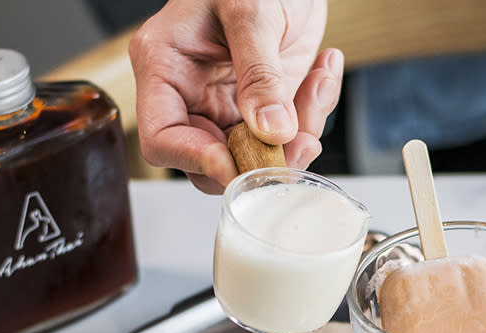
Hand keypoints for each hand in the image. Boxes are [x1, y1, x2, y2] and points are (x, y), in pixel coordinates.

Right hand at [129, 0, 339, 193]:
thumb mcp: (252, 11)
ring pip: (257, 158)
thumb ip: (260, 73)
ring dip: (298, 137)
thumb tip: (269, 132)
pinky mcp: (264, 107)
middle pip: (212, 163)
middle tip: (300, 139)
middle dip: (261, 160)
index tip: (235, 163)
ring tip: (318, 85)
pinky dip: (314, 115)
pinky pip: (289, 137)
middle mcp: (193, 95)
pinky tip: (323, 72)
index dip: (196, 161)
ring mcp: (230, 105)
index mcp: (166, 68)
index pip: (162, 139)